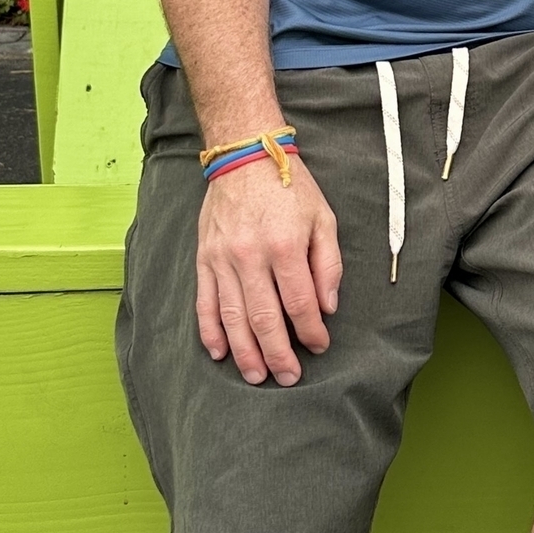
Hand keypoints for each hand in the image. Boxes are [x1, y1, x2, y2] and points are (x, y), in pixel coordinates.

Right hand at [196, 153, 340, 386]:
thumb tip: (327, 307)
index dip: (311, 331)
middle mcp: (250, 256)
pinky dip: (211, 331)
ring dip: (245, 353)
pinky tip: (220, 353)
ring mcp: (222, 260)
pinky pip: (205, 303)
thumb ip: (328, 264)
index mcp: (284, 246)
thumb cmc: (290, 186)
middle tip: (289, 377)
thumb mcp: (323, 218)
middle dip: (278, 355)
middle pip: (264, 319)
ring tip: (257, 377)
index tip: (320, 345)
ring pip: (233, 318)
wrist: (243, 155)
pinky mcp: (204, 258)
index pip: (299, 303)